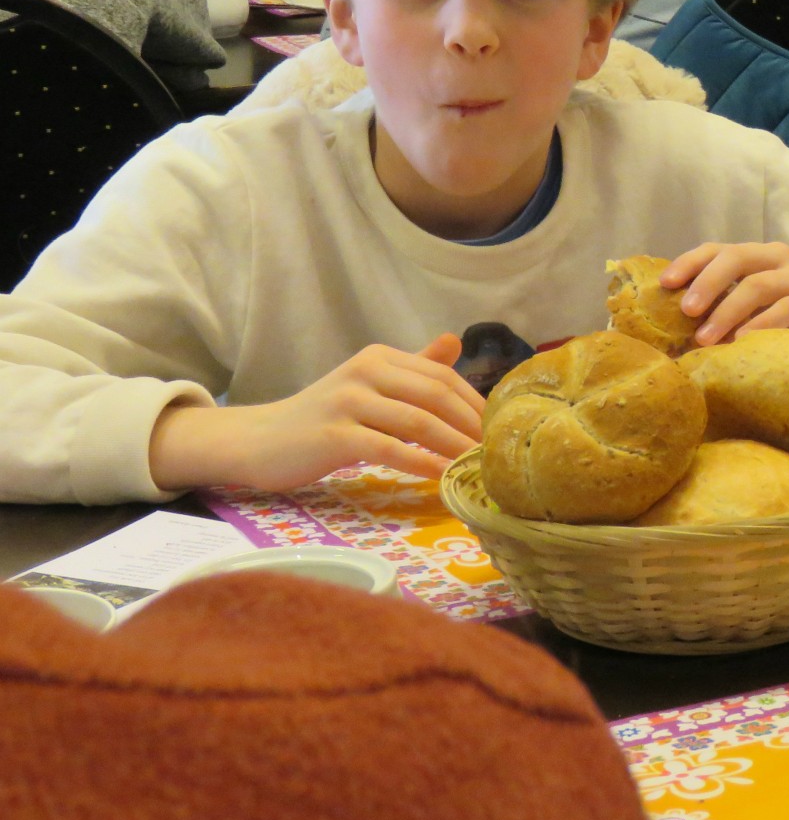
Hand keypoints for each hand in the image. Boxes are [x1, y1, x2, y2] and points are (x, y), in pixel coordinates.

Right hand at [147, 334, 486, 492]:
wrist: (258, 441)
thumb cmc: (322, 419)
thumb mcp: (369, 387)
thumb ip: (411, 369)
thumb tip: (455, 341)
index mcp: (380, 357)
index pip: (442, 376)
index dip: (474, 403)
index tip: (498, 431)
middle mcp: (365, 370)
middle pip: (435, 395)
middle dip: (471, 425)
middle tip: (495, 453)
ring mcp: (347, 400)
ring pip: (417, 422)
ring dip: (453, 447)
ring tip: (477, 468)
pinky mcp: (332, 433)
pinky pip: (387, 448)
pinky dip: (419, 463)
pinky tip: (440, 478)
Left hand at [660, 242, 788, 344]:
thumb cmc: (772, 312)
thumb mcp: (744, 299)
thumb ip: (716, 299)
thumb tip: (666, 315)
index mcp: (755, 253)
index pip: (717, 249)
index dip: (689, 263)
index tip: (666, 283)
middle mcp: (777, 258)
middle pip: (737, 258)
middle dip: (707, 283)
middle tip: (687, 311)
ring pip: (757, 285)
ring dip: (727, 312)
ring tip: (705, 338)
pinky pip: (784, 310)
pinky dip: (759, 325)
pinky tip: (741, 341)